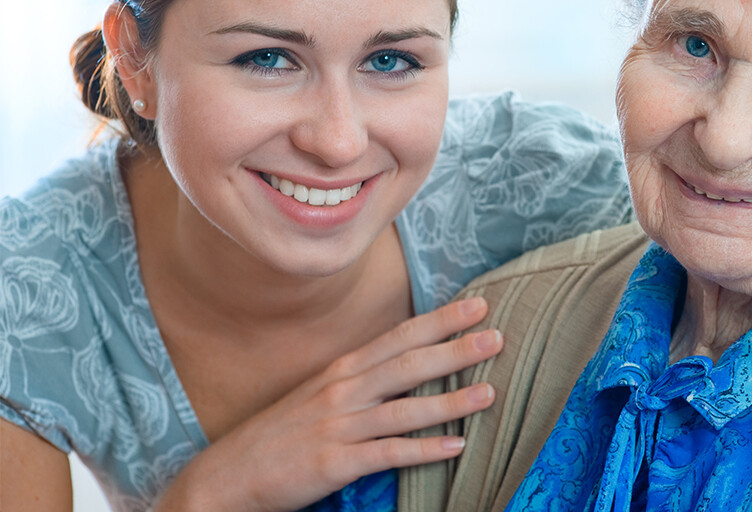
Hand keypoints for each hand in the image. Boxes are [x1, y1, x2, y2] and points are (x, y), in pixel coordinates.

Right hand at [154, 297, 502, 511]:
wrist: (225, 477)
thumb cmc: (279, 435)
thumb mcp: (318, 395)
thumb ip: (360, 380)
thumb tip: (406, 368)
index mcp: (341, 370)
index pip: (398, 337)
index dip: (439, 321)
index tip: (476, 305)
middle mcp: (342, 391)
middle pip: (406, 364)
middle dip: (453, 348)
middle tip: (495, 335)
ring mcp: (337, 426)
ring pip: (403, 408)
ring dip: (450, 400)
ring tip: (489, 391)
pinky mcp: (333, 462)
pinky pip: (387, 454)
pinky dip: (423, 449)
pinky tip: (456, 445)